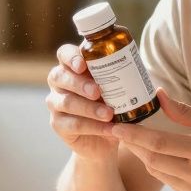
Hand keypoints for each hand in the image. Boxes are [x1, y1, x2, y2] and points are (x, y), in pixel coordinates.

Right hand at [45, 44, 116, 160]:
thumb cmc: (112, 103)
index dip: (70, 57)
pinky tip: (108, 129)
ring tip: (109, 114)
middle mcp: (59, 83)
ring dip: (89, 108)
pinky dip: (93, 126)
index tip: (82, 65)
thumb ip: (120, 75)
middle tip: (97, 91)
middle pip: (59, 76)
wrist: (108, 136)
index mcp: (72, 67)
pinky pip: (73, 124)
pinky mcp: (58, 125)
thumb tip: (135, 66)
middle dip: (79, 83)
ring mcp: (56, 104)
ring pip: (67, 102)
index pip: (64, 54)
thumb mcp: (117, 87)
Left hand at [111, 88, 190, 190]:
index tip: (117, 126)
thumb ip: (187, 113)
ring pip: (157, 172)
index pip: (160, 143)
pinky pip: (168, 182)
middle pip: (152, 159)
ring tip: (139, 141)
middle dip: (134, 145)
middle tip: (122, 130)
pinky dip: (161, 168)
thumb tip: (159, 96)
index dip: (135, 135)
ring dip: (145, 156)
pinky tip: (163, 157)